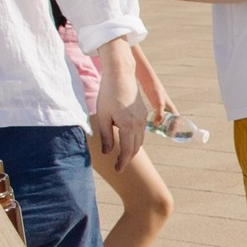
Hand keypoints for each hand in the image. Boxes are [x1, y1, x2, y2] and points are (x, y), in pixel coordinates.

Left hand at [87, 38, 146, 171]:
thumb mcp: (103, 117)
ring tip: (122, 155)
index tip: (117, 170)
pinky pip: (141, 131)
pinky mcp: (143, 113)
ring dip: (132, 149)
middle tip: (118, 165)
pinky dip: (135, 139)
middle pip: (136, 147)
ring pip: (140, 140)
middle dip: (128, 158)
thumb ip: (106, 136)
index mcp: (128, 126)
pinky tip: (128, 139)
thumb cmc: (108, 95)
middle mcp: (139, 124)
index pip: (127, 151)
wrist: (121, 76)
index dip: (122, 162)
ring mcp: (143, 119)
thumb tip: (108, 152)